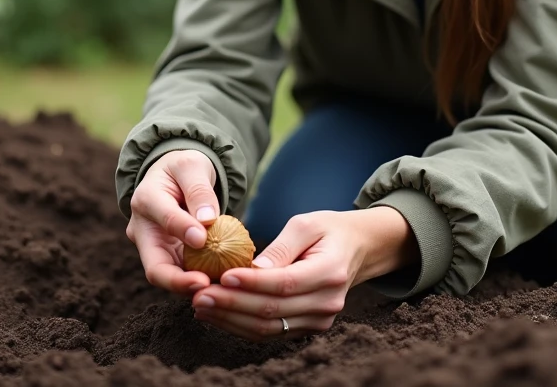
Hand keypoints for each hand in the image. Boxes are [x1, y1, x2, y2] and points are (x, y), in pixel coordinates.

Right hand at [125, 149, 220, 293]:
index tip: (204, 239)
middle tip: (206, 286)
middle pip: (154, 266)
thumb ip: (198, 190)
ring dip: (193, 287)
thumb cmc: (183, 168)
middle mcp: (143, 231)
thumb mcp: (191, 166)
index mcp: (146, 200)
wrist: (173, 177)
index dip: (182, 230)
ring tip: (220, 289)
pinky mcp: (169, 258)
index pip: (164, 218)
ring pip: (169, 277)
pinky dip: (202, 281)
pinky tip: (223, 284)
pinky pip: (183, 274)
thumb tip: (207, 221)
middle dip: (179, 282)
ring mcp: (154, 249)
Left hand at [191, 207, 414, 340]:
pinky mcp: (308, 327)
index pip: (285, 283)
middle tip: (199, 294)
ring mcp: (320, 320)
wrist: (357, 249)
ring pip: (269, 328)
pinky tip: (217, 315)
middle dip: (232, 304)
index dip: (251, 283)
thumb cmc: (328, 230)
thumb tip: (254, 267)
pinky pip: (272, 332)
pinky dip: (241, 325)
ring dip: (231, 319)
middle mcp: (328, 302)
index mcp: (330, 272)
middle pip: (274, 310)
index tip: (222, 276)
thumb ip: (282, 245)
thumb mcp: (306, 223)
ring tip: (200, 306)